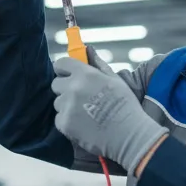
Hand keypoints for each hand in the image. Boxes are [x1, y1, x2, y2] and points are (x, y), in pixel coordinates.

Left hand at [51, 50, 166, 175]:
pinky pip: (59, 119)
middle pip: (56, 84)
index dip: (63, 69)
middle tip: (81, 98)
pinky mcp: (64, 123)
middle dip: (65, 89)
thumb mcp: (115, 80)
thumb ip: (99, 64)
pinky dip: (68, 122)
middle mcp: (73, 88)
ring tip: (86, 114)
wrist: (129, 135)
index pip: (61, 63)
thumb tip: (88, 50)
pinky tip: (84, 125)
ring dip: (67, 106)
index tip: (67, 75)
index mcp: (85, 74)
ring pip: (58, 103)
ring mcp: (67, 106)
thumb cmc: (125, 106)